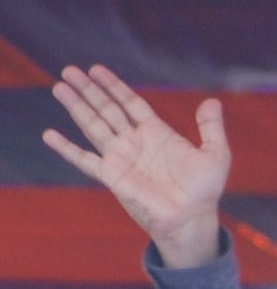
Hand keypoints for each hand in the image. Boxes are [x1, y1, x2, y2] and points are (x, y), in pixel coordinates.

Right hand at [42, 67, 228, 269]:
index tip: (96, 69)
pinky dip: (66, 148)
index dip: (113, 86)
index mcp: (156, 132)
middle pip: (106, 109)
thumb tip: (213, 101)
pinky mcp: (111, 176)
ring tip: (59, 87)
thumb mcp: (215, 155)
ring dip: (76, 107)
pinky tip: (49, 135)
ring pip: (93, 125)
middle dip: (88, 90)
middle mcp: (134, 141)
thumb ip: (212, 128)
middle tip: (69, 70)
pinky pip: (84, 160)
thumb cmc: (204, 191)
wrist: (190, 219)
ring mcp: (120, 157)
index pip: (130, 102)